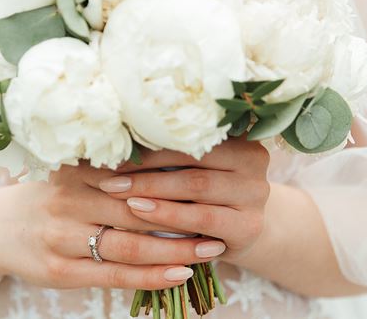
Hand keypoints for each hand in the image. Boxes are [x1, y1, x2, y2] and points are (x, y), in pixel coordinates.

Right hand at [0, 163, 227, 296]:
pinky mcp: (60, 271)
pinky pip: (115, 275)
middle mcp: (69, 201)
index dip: (173, 182)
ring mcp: (63, 237)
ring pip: (130, 245)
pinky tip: (179, 275)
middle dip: (182, 217)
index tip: (209, 183)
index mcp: (78, 171)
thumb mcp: (74, 174)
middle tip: (219, 219)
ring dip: (175, 249)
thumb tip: (170, 164)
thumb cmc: (49, 197)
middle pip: (138, 210)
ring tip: (210, 250)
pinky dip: (150, 276)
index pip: (135, 175)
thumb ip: (113, 170)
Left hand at [95, 137, 270, 264]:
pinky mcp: (249, 226)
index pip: (189, 137)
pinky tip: (140, 212)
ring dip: (152, 191)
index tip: (114, 152)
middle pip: (192, 161)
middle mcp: (254, 160)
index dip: (151, 145)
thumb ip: (172, 152)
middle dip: (146, 169)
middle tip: (109, 177)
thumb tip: (118, 138)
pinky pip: (202, 219)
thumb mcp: (196, 167)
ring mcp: (257, 194)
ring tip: (119, 193)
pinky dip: (168, 214)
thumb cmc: (207, 191)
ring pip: (196, 187)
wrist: (241, 229)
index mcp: (240, 136)